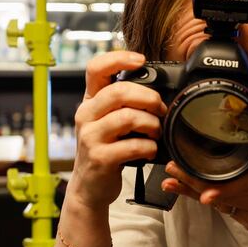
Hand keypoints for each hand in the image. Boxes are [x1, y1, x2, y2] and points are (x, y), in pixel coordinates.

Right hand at [68, 51, 166, 211]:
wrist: (90, 188)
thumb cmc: (106, 150)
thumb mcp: (108, 122)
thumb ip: (123, 105)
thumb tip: (158, 89)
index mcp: (90, 101)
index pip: (95, 68)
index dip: (118, 58)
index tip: (140, 60)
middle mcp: (86, 115)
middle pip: (119, 91)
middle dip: (149, 98)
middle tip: (160, 109)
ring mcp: (90, 137)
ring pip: (128, 117)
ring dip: (152, 124)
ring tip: (156, 132)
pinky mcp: (100, 158)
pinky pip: (132, 146)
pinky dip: (149, 147)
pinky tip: (150, 150)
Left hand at [162, 99, 247, 246]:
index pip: (243, 187)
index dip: (221, 190)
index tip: (202, 189)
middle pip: (222, 195)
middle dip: (193, 183)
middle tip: (172, 171)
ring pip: (219, 204)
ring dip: (194, 193)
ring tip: (171, 182)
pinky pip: (226, 210)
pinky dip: (211, 199)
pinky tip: (193, 191)